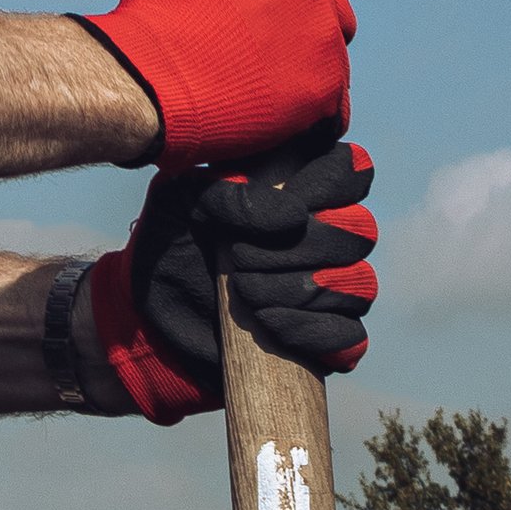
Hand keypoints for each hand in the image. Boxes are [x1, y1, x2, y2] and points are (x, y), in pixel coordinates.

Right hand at [75, 0, 353, 171]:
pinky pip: (334, 108)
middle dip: (310, 30)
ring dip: (308, 74)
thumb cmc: (150, 22)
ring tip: (266, 95)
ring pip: (334, 59)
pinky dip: (312, 119)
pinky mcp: (326, 86)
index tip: (296, 3)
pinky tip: (281, 126)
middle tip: (273, 55)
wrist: (149, 78)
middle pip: (335, 10)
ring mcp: (322, 34)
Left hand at [82, 140, 378, 425]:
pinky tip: (269, 322)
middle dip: (299, 247)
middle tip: (238, 255)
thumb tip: (293, 215)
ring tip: (244, 290)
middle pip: (359, 232)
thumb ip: (230, 190)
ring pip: (359, 284)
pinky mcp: (325, 339)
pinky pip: (351, 336)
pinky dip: (313, 330)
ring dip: (299, 288)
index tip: (289, 199)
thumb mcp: (183, 199)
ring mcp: (332, 289)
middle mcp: (327, 234)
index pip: (353, 170)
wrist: (152, 310)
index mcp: (300, 187)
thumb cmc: (171, 239)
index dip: (331, 183)